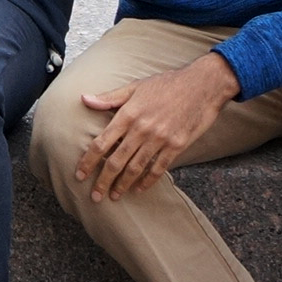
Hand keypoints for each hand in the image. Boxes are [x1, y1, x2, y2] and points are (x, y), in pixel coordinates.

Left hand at [72, 51, 239, 201]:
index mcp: (128, 114)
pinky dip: (148, 180)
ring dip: (123, 184)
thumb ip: (109, 98)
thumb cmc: (166, 84)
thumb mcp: (135, 86)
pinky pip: (160, 167)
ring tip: (114, 196)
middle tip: (95, 196)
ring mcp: (160, 139)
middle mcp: (141, 129)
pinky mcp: (177, 145)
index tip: (79, 174)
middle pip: (117, 160)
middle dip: (103, 180)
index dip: (89, 161)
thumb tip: (84, 99)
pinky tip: (139, 188)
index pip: (102, 143)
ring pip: (136, 167)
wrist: (202, 85)